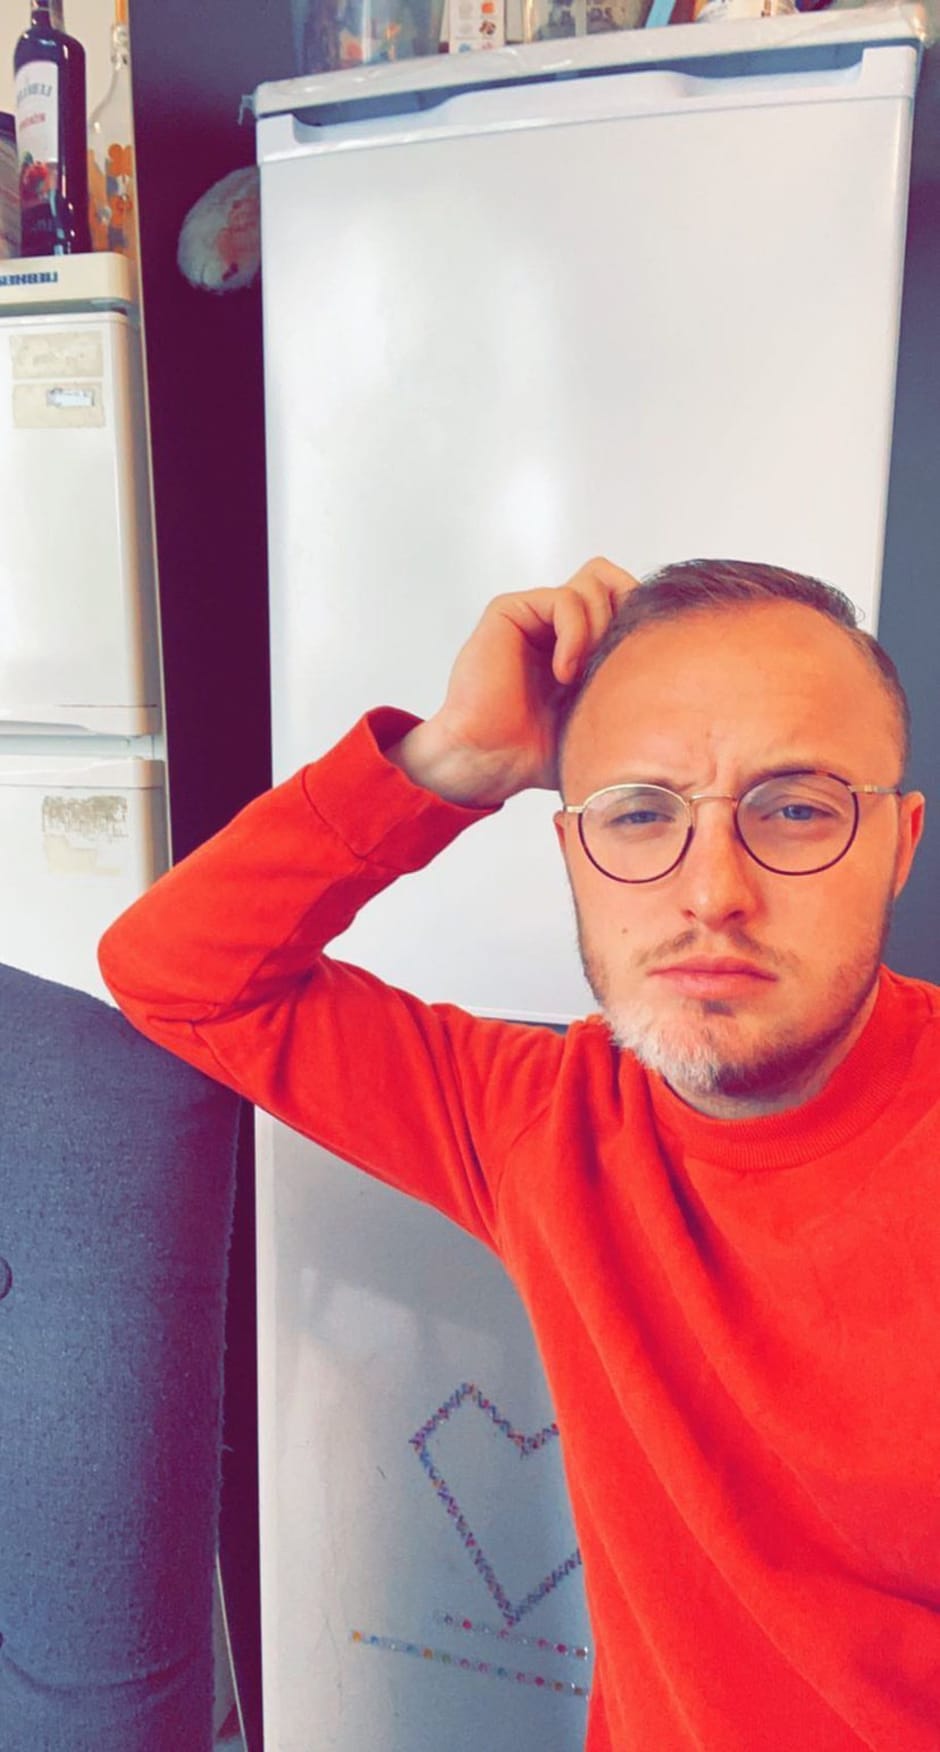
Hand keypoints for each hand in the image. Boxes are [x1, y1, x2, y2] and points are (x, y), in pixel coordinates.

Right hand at [389, 557, 638, 805]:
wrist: (494, 760)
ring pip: (595, 581)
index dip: (642, 621)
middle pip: (613, 578)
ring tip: (583, 675)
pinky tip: (565, 672)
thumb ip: (633, 684)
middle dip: (627, 613)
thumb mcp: (605, 715)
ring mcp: (536, 614)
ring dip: (601, 628)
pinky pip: (564, 599)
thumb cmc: (541, 749)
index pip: (627, 598)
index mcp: (583, 640)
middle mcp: (560, 621)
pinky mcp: (512, 610)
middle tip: (617, 660)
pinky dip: (575, 634)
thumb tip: (685, 669)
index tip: (641, 666)